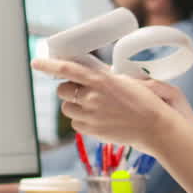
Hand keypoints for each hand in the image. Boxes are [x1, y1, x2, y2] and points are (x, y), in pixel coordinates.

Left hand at [31, 56, 184, 152]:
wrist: (157, 128)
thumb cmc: (147, 102)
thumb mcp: (128, 80)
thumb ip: (105, 76)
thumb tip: (89, 72)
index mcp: (101, 80)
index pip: (67, 69)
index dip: (48, 65)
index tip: (35, 63)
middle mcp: (92, 97)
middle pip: (63, 90)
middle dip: (68, 88)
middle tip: (82, 89)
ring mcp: (91, 115)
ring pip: (67, 107)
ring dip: (75, 104)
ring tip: (93, 105)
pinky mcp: (92, 130)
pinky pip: (75, 123)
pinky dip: (81, 119)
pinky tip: (97, 118)